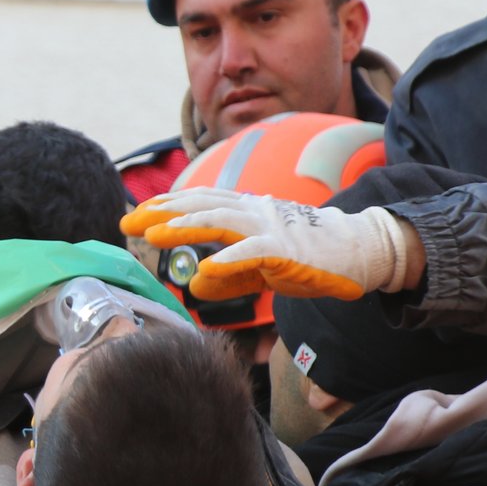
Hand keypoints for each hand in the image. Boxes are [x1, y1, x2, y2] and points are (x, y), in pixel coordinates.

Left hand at [119, 188, 415, 301]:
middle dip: (162, 212)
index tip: (135, 217)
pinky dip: (229, 260)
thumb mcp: (260, 267)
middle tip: (128, 221)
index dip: (165, 207)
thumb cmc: (308, 256)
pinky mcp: (288, 249)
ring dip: (185, 226)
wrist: (358, 251)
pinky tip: (206, 269)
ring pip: (221, 219)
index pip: (198, 203)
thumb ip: (229, 274)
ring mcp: (270, 227)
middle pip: (200, 205)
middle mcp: (254, 211)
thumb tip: (196, 283)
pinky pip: (253, 253)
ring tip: (154, 234)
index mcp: (246, 212)